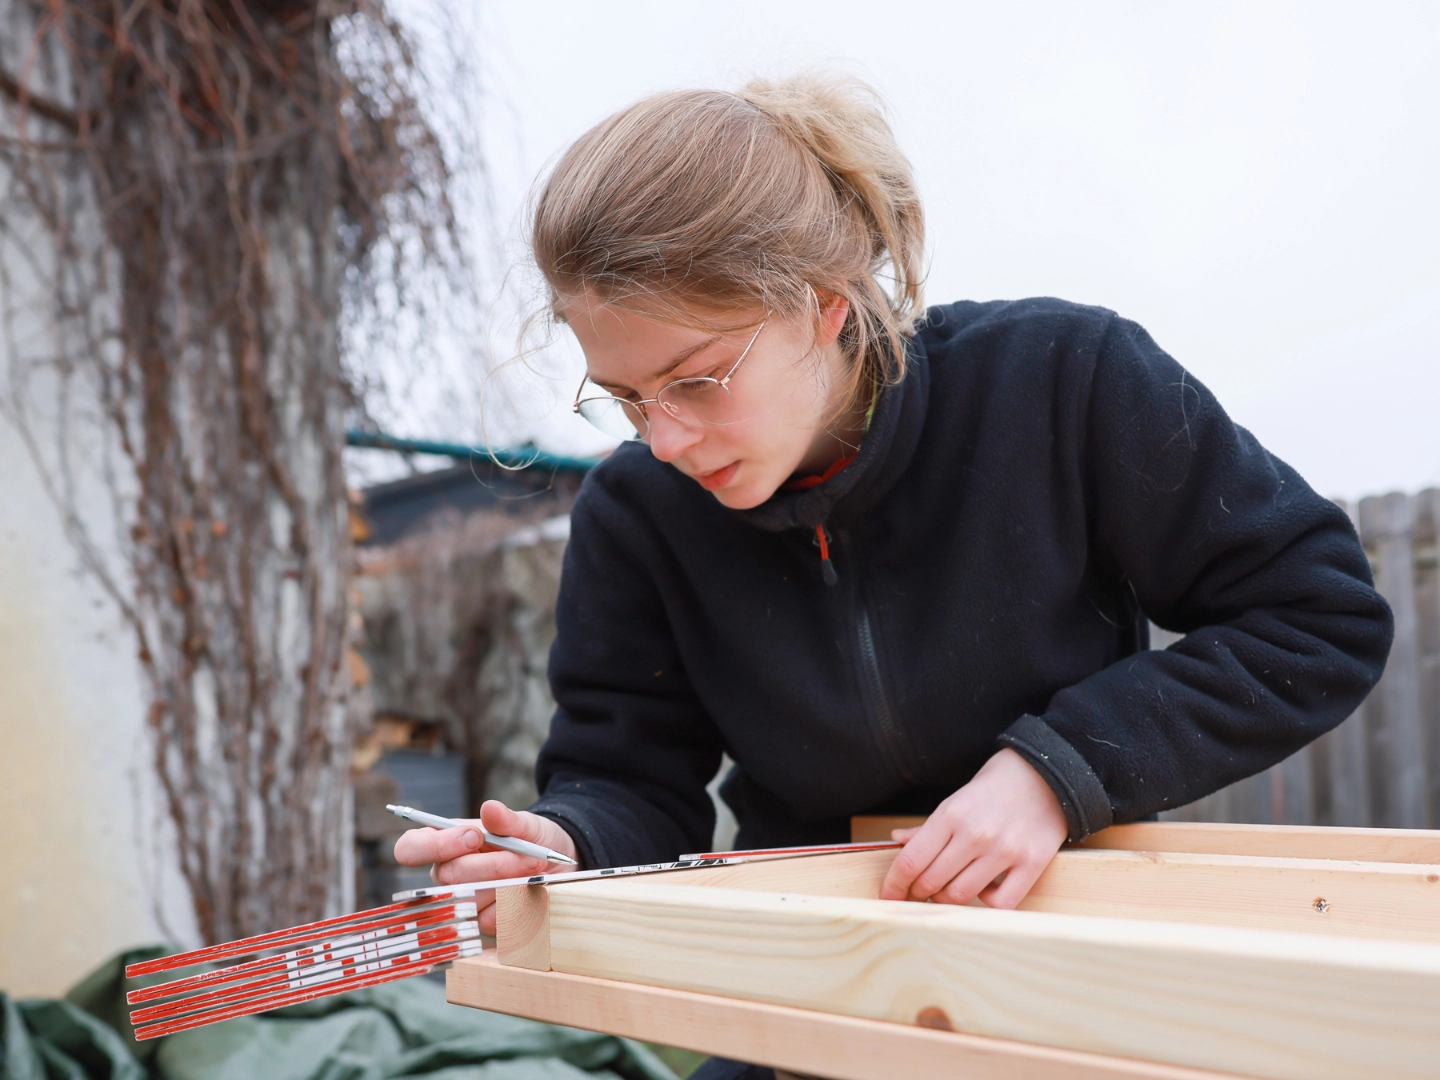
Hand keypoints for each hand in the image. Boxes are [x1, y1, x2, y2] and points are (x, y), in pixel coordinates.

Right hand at [393, 800, 579, 934]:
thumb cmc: (532, 839)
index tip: (476, 837)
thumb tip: (490, 808)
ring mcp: (461, 900)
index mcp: (444, 842)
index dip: (437, 845)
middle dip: (493, 865)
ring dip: (509, 883)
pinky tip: (529, 891)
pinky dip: (516, 904)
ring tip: (534, 869)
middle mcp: (446, 873)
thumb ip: (507, 819)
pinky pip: (491, 920)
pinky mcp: (480, 922)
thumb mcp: (526, 824)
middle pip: (449, 876)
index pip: (411, 848)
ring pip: (471, 899)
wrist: (556, 863)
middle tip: (529, 856)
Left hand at [879, 748, 1067, 908]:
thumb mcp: (957, 797)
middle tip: (915, 895)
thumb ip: (928, 826)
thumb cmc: (997, 784)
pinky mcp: (1032, 864)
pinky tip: (984, 890)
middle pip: (931, 882)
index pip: (911, 860)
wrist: (1048, 772)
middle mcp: (975, 834)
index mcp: (951, 814)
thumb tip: (897, 841)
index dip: (894, 884)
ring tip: (946, 893)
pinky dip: (986, 903)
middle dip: (917, 893)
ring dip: (947, 901)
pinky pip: (1001, 903)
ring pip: (960, 895)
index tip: (888, 895)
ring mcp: (1004, 851)